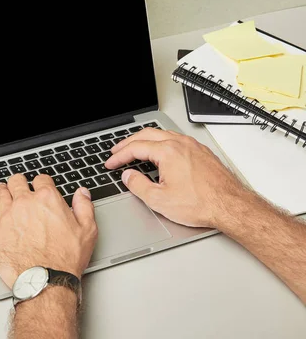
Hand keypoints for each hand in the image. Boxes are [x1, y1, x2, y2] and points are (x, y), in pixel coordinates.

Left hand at [0, 174, 97, 288]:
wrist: (45, 280)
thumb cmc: (65, 259)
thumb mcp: (87, 231)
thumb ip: (84, 207)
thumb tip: (82, 193)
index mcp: (47, 199)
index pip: (41, 179)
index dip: (41, 181)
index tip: (40, 185)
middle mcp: (25, 203)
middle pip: (17, 182)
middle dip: (18, 182)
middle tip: (17, 184)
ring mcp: (7, 215)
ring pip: (0, 193)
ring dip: (1, 189)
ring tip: (0, 189)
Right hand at [105, 128, 249, 228]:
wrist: (231, 207)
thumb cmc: (202, 203)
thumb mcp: (159, 200)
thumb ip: (138, 185)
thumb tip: (128, 176)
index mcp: (167, 152)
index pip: (135, 148)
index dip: (119, 156)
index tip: (111, 163)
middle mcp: (180, 144)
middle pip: (147, 135)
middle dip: (128, 143)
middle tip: (117, 151)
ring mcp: (193, 146)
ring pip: (162, 134)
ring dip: (145, 140)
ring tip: (135, 149)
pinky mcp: (202, 152)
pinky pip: (176, 140)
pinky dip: (161, 143)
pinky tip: (160, 152)